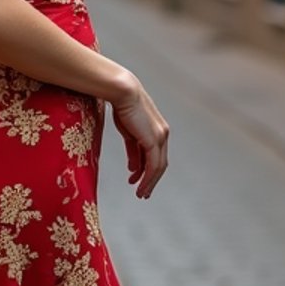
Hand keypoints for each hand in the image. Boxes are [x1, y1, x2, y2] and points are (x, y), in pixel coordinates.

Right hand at [110, 74, 168, 198]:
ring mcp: (160, 137)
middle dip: (151, 180)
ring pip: (157, 167)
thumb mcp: (128, 132)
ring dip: (149, 182)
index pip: (156, 156)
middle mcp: (162, 134)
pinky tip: (140, 186)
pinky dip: (147, 178)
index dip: (148, 171)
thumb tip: (133, 166)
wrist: (123, 91)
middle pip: (159, 164)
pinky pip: (153, 165)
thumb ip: (133, 149)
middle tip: (143, 193)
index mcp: (157, 130)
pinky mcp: (154, 140)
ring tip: (141, 194)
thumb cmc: (121, 106)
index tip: (138, 181)